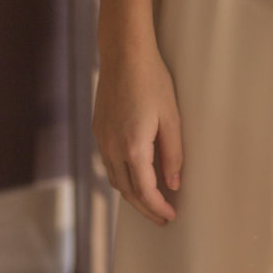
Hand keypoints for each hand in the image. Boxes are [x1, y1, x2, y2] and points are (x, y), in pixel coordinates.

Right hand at [93, 39, 183, 226]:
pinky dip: (123, 177)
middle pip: (127, 192)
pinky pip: (109, 165)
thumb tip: (173, 183)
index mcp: (133, 148)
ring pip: (116, 180)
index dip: (158, 207)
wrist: (124, 55)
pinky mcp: (98, 131)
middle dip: (145, 208)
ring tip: (151, 201)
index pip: (145, 191)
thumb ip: (173, 153)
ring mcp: (102, 141)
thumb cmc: (152, 81)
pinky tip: (135, 175)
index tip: (170, 216)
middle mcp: (112, 149)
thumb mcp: (171, 117)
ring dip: (133, 195)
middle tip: (162, 217)